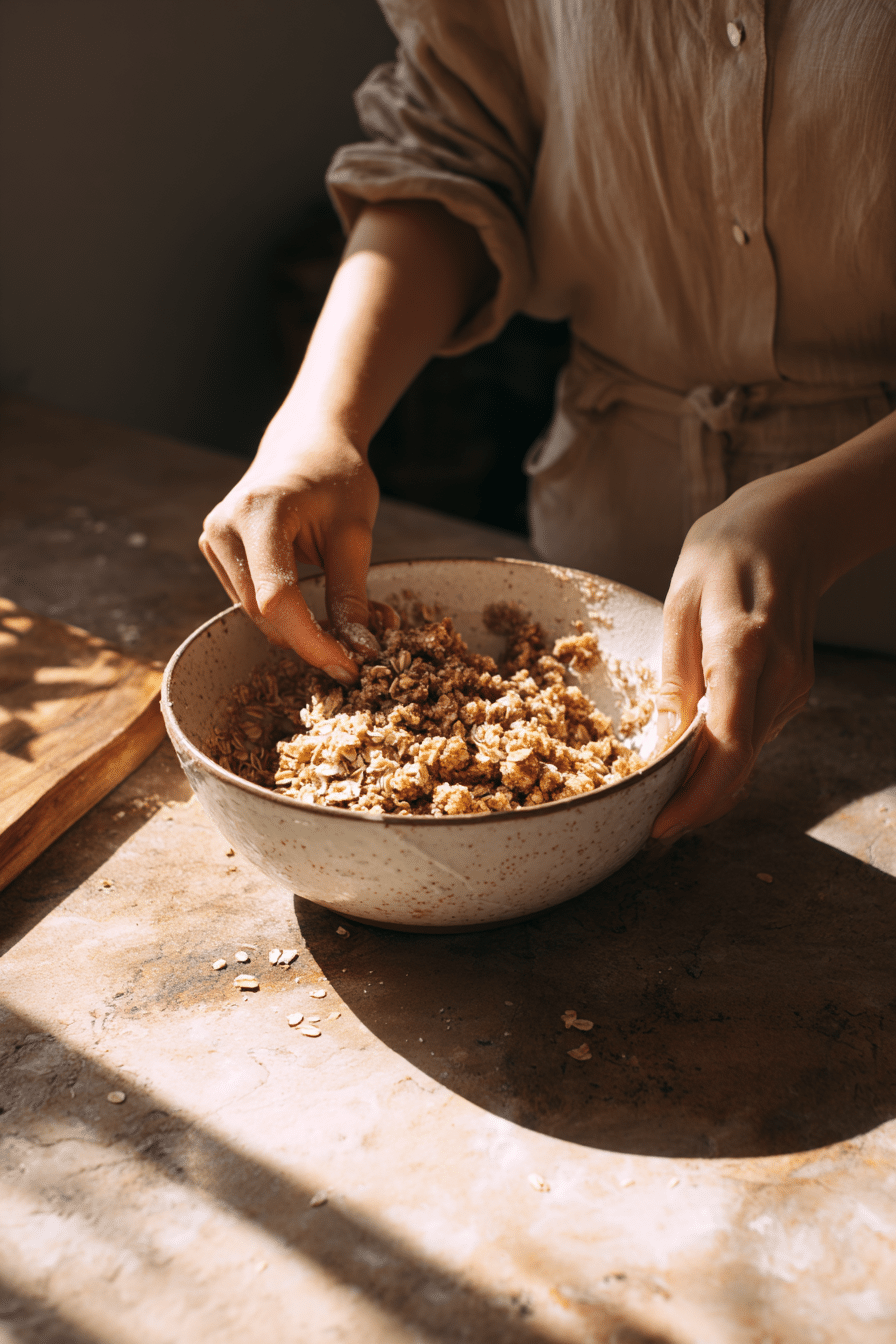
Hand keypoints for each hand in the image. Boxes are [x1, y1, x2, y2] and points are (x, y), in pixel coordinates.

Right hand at [199, 423, 379, 683]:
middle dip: (309, 639)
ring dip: (297, 630)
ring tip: (342, 624)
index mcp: (259, 512)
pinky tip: (312, 607)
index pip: (277, 597)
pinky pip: (248, 600)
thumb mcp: (354, 534)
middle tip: (354, 653)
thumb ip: (351, 594)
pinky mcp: (215, 551)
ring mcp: (213, 539)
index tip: (347, 666)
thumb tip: (359, 650)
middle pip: (262, 612)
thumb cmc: (336, 479)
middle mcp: (223, 527)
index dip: (311, 640)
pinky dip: (283, 615)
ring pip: (253, 614)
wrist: (308, 445)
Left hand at [650, 470, 819, 839]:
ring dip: (707, 785)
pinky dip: (722, 757)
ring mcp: (793, 687)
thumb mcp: (679, 603)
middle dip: (695, 807)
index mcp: (744, 649)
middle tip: (649, 833)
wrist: (790, 530)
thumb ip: (673, 675)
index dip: (695, 797)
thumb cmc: (722, 556)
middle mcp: (779, 677)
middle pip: (739, 765)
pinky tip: (691, 760)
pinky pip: (752, 737)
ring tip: (661, 804)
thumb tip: (660, 746)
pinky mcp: (794, 691)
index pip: (727, 745)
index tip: (660, 827)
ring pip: (747, 756)